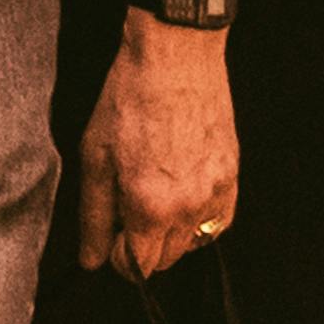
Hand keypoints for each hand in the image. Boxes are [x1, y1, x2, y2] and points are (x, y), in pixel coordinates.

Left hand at [72, 16, 239, 277]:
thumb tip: (91, 261)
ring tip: (154, 198)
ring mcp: (215, 192)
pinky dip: (200, 220)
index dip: (117, 259)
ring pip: (192, 243)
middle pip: (165, 260)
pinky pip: (219, 221)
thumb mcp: (95, 158)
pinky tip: (182, 194)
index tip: (111, 239)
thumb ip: (94, 217)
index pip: (138, 268)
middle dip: (142, 247)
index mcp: (150, 206)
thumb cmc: (129, 99)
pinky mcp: (232, 176)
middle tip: (128, 212)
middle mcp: (188, 207)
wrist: (175, 56)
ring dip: (170, 234)